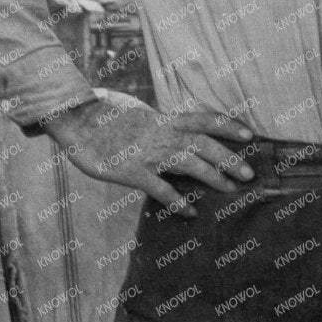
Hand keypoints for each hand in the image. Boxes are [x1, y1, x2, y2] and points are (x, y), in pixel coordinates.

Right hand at [46, 92, 253, 217]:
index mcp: (160, 118)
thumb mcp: (130, 110)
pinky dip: (177, 201)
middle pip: (203, 143)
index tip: (249, 133)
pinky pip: (161, 188)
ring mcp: (147, 152)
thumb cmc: (98, 111)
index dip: (227, 125)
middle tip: (249, 173)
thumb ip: (149, 121)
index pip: (201, 118)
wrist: (72, 116)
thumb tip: (159, 123)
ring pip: (189, 163)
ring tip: (231, 190)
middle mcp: (159, 133)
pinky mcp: (131, 171)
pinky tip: (189, 211)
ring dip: (213, 177)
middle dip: (228, 157)